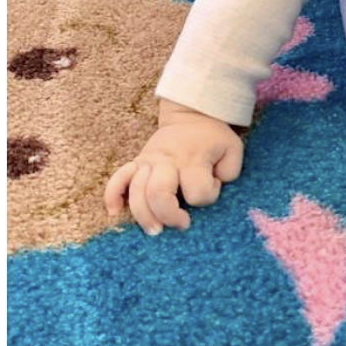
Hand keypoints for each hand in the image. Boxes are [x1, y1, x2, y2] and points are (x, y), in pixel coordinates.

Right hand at [104, 99, 244, 235]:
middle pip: (157, 193)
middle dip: (167, 216)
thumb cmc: (214, 138)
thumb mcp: (233, 149)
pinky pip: (117, 178)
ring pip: (136, 191)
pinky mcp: (137, 162)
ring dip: (143, 215)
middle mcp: (167, 161)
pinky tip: (115, 211)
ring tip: (155, 229)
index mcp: (194, 159)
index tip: (215, 186)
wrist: (192, 115)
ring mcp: (148, 161)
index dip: (208, 195)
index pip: (197, 191)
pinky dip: (112, 195)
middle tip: (180, 225)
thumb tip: (213, 186)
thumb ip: (229, 172)